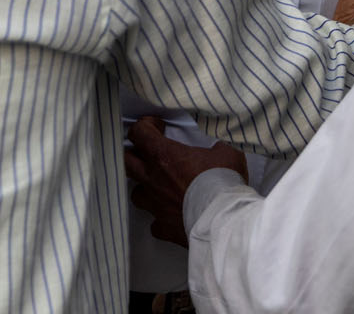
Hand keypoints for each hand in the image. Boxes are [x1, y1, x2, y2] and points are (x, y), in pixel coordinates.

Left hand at [124, 116, 247, 246]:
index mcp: (165, 156)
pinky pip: (155, 222)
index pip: (139, 133)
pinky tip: (171, 214)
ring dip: (145, 188)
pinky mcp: (163, 226)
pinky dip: (160, 217)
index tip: (159, 127)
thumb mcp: (227, 152)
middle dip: (134, 154)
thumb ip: (215, 146)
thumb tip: (217, 148)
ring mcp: (156, 204)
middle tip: (148, 152)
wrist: (223, 219)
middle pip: (127, 161)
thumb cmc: (222, 183)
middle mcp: (154, 179)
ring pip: (136, 194)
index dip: (146, 126)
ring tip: (159, 186)